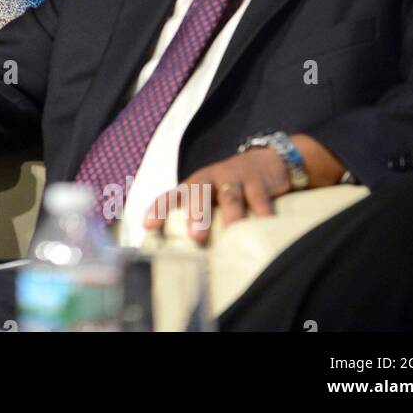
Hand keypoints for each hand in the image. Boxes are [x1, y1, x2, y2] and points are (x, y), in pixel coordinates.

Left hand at [142, 133, 343, 243]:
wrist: (265, 161)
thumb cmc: (229, 187)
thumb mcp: (209, 196)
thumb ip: (196, 217)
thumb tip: (179, 252)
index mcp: (194, 186)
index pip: (172, 196)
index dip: (159, 209)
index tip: (148, 226)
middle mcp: (210, 180)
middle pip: (199, 193)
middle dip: (196, 214)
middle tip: (195, 237)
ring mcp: (234, 179)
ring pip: (229, 196)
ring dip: (230, 215)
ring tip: (231, 232)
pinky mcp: (258, 182)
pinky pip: (259, 198)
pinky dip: (262, 212)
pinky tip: (263, 225)